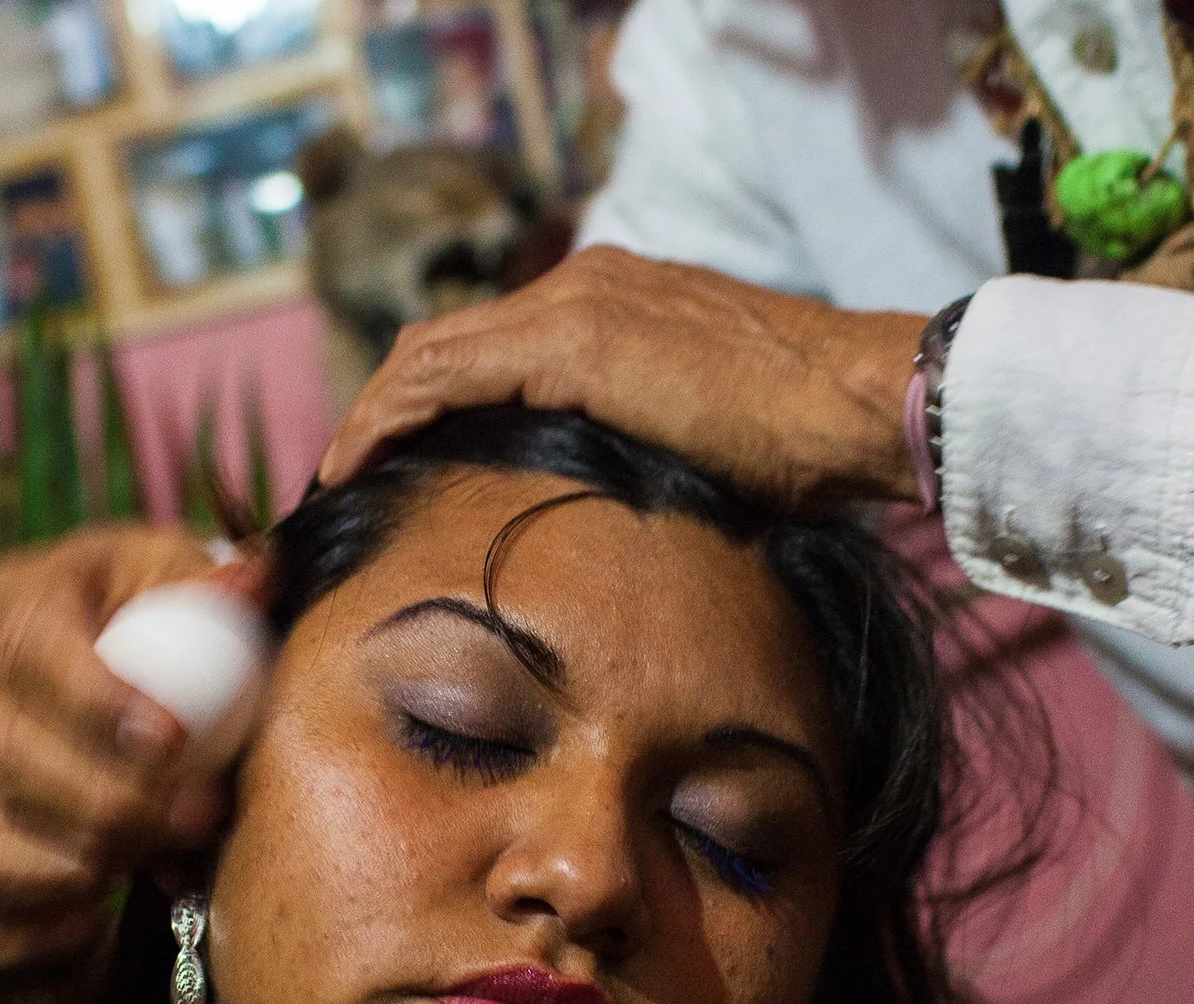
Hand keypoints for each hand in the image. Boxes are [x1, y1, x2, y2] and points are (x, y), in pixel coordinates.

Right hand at [0, 526, 263, 966]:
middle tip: (199, 814)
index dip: (91, 699)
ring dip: (75, 866)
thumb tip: (251, 580)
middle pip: (0, 757)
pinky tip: (100, 918)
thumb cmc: (170, 625)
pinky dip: (32, 933)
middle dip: (106, 799)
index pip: (28, 647)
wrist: (136, 687)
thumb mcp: (189, 585)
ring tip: (160, 857)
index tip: (170, 739)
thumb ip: (218, 588)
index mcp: (10, 606)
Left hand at [320, 246, 926, 505]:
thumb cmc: (810, 444)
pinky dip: (391, 416)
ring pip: (431, 352)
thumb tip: (618, 528)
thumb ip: (649, 458)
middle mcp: (587, 285)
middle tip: (347, 470)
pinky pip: (445, 375)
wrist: (857, 403)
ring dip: (374, 414)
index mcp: (618, 302)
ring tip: (336, 474)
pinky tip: (358, 461)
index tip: (401, 460)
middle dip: (388, 404)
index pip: (494, 345)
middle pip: (447, 340)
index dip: (434, 399)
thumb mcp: (709, 446)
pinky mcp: (571, 342)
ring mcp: (576, 304)